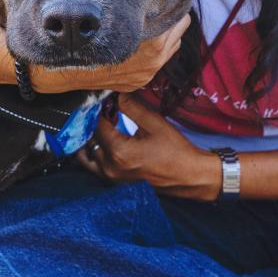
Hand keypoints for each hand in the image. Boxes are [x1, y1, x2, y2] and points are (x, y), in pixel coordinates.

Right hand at [30, 13, 190, 93]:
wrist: (67, 71)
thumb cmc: (87, 39)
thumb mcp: (112, 19)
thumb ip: (135, 11)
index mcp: (152, 47)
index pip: (176, 20)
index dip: (171, 5)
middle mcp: (153, 63)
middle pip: (179, 32)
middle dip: (172, 19)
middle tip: (162, 4)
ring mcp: (147, 75)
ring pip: (172, 47)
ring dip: (166, 34)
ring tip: (154, 20)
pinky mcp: (139, 82)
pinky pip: (159, 61)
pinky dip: (157, 49)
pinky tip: (145, 38)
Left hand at [75, 93, 220, 201]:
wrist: (189, 176)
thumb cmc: (175, 150)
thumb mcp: (154, 123)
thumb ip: (132, 107)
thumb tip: (117, 94)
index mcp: (119, 152)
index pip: (97, 125)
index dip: (99, 109)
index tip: (104, 99)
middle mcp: (111, 167)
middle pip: (90, 140)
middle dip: (94, 123)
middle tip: (103, 109)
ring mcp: (112, 177)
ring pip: (88, 155)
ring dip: (92, 139)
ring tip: (102, 125)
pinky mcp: (116, 182)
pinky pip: (95, 166)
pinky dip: (94, 153)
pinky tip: (105, 141)